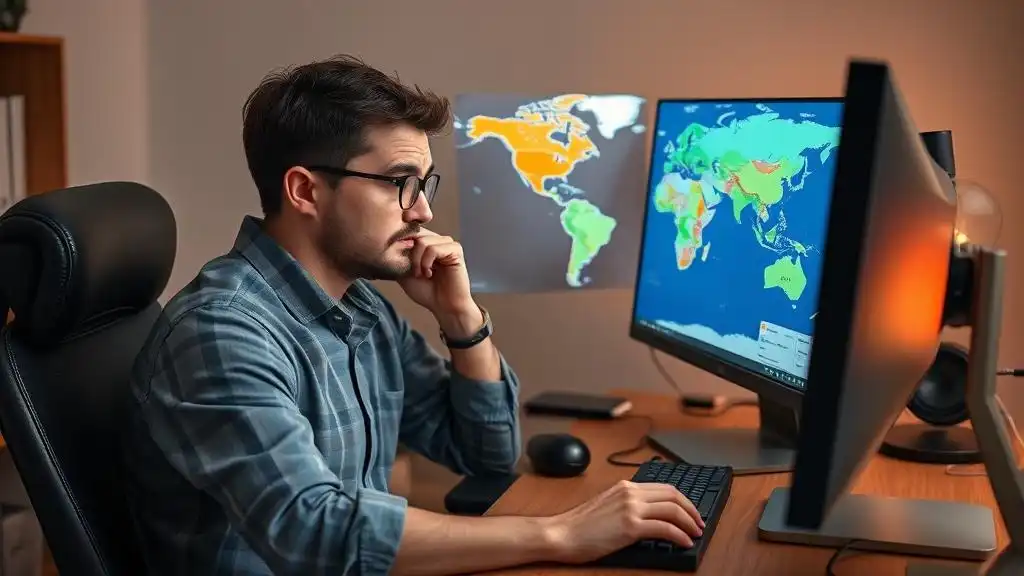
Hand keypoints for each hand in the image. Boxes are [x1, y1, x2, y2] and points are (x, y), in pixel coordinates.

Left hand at [397, 229, 476, 325]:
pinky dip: (427, 262)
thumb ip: (397, 257)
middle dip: (409, 254)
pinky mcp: (455, 250)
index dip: (400, 239)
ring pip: (423, 241)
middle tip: (413, 272)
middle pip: (415, 234)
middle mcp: (437, 240)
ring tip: (421, 274)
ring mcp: (447, 243)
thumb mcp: (404, 272)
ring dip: (417, 261)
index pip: (410, 230)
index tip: (395, 255)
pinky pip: (434, 248)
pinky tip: (429, 273)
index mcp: (427, 243)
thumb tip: (386, 243)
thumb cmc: (426, 292)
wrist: (445, 307)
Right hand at [544, 480, 703, 563]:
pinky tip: (684, 542)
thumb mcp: (607, 505)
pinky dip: (679, 535)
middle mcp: (630, 493)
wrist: (561, 534)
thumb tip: (650, 515)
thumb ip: (627, 504)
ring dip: (689, 522)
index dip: (682, 499)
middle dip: (691, 509)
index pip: (664, 487)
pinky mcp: (630, 527)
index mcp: (625, 486)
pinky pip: (665, 528)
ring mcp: (631, 508)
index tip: (690, 511)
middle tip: (699, 522)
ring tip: (696, 533)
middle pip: (673, 495)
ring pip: (673, 510)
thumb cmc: (579, 525)